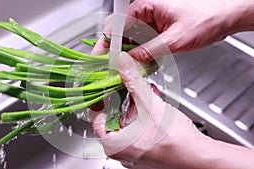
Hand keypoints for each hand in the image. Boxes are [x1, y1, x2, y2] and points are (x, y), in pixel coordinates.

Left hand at [91, 52, 210, 168]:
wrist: (199, 157)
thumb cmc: (175, 143)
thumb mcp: (150, 105)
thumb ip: (134, 82)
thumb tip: (124, 65)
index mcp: (115, 145)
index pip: (97, 119)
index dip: (102, 101)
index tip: (106, 91)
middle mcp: (123, 153)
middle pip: (115, 120)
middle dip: (124, 101)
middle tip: (127, 88)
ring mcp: (136, 154)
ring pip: (129, 125)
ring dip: (137, 107)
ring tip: (145, 95)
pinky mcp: (149, 152)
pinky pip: (140, 131)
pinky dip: (145, 117)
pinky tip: (155, 106)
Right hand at [92, 0, 253, 62]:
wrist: (227, 16)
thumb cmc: (208, 15)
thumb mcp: (175, 39)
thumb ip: (150, 51)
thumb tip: (131, 61)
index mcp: (146, 6)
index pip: (116, 25)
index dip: (107, 43)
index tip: (101, 58)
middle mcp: (146, 13)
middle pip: (122, 34)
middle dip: (118, 53)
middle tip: (112, 69)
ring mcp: (152, 23)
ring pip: (132, 41)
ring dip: (131, 56)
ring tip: (129, 70)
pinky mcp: (158, 32)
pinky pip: (143, 45)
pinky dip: (142, 56)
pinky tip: (144, 66)